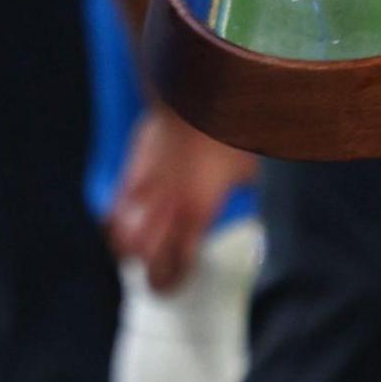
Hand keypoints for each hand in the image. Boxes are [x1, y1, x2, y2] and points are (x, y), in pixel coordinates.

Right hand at [106, 105, 254, 292]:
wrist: (194, 93)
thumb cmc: (228, 131)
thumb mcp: (250, 169)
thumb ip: (247, 193)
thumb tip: (266, 205)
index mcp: (197, 213)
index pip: (178, 263)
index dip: (173, 281)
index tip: (174, 288)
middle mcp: (167, 207)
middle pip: (145, 258)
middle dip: (149, 275)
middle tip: (157, 283)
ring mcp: (144, 189)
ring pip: (121, 236)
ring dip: (127, 252)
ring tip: (136, 258)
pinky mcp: (131, 169)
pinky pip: (115, 207)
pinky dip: (115, 224)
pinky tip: (121, 228)